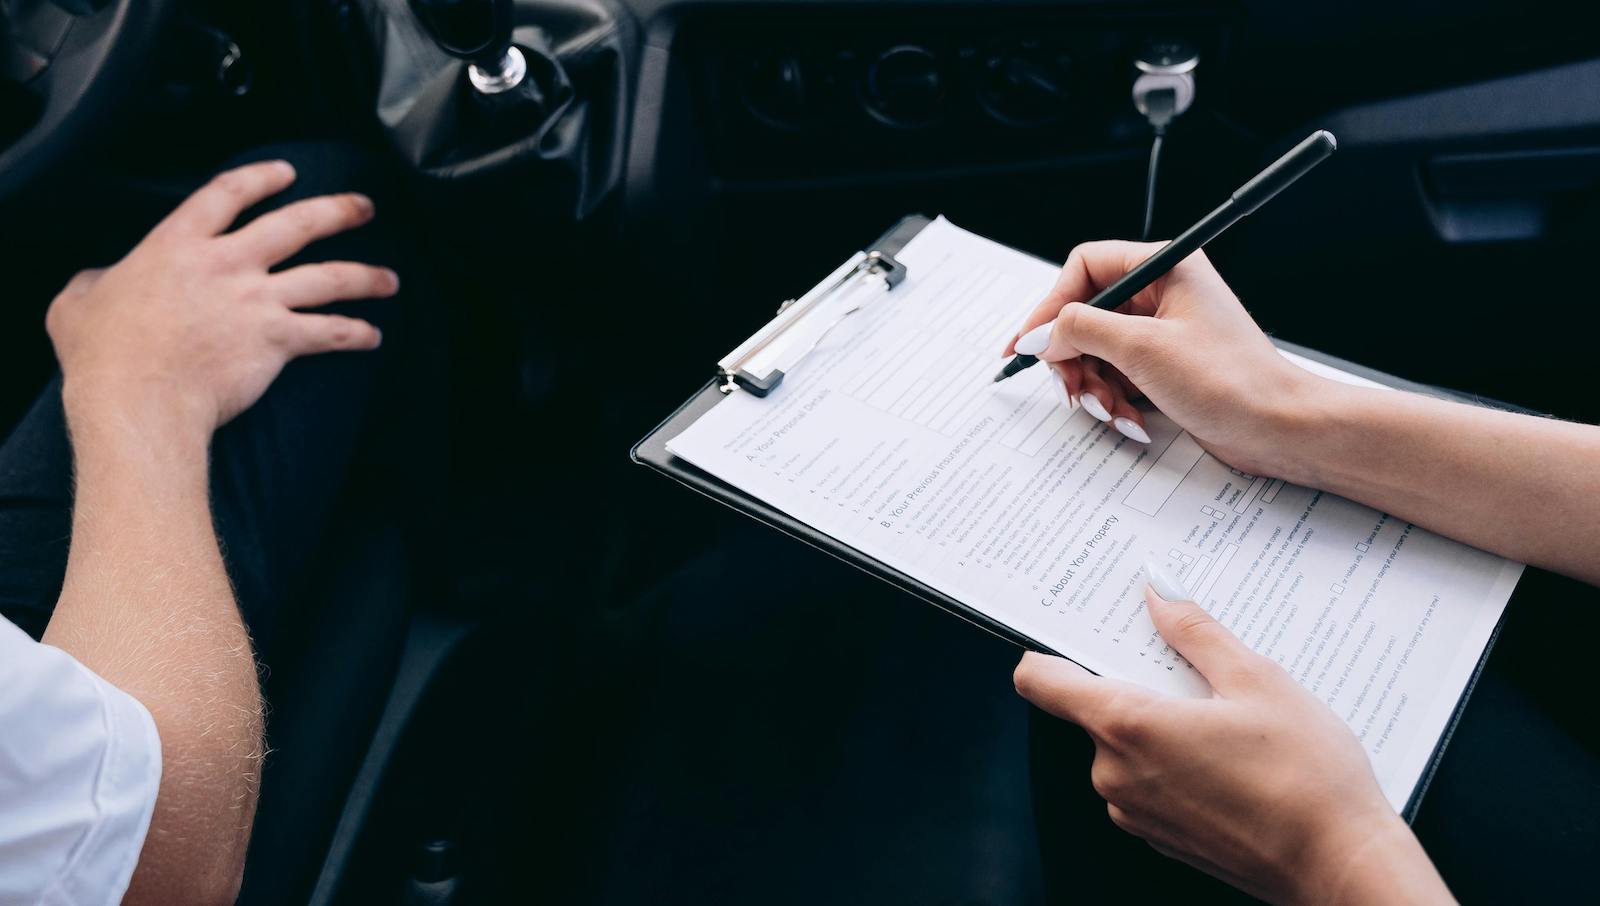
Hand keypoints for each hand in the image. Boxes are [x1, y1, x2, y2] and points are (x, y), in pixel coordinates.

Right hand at [46, 160, 398, 439]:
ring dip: (366, 277)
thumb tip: (97, 281)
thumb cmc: (105, 355)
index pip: (228, 193)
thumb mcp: (80, 301)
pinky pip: (329, 332)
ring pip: (329, 277)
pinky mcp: (278, 339)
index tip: (287, 172)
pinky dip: (355, 334)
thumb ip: (96, 281)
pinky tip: (373, 336)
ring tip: (390, 279)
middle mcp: (227, 264)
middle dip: (338, 211)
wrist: (139, 398)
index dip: (261, 178)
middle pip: (297, 224)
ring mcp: (257, 300)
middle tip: (364, 207)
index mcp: (179, 244)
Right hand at [1003, 241, 1326, 476]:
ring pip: (1096, 351)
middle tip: (1072, 388)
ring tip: (1110, 410)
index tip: (1030, 343)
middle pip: (1084, 314)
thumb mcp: (1141, 349)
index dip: (1051, 305)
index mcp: (1164, 267)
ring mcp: (1162, 332)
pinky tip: (1131, 420)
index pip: (1084, 267)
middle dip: (1073, 358)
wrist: (1277, 428)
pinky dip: (1114, 400)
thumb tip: (1038, 334)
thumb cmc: (1230, 380)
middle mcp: (1162, 293)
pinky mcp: (1164, 366)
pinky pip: (1116, 376)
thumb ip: (1079, 332)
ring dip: (1093, 386)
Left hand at [1013, 580, 1452, 905]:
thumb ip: (1195, 631)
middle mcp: (1115, 774)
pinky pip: (1149, 782)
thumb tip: (1159, 591)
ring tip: (1228, 717)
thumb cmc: (1307, 777)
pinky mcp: (1161, 837)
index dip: (1048, 649)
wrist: (1342, 866)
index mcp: (1126, 726)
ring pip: (1126, 746)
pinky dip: (1176, 761)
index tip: (1073, 631)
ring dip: (1162, 724)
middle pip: (1095, 708)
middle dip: (1136, 683)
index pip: (1040, 680)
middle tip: (1192, 668)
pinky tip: (1232, 757)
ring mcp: (1136, 812)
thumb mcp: (1257, 679)